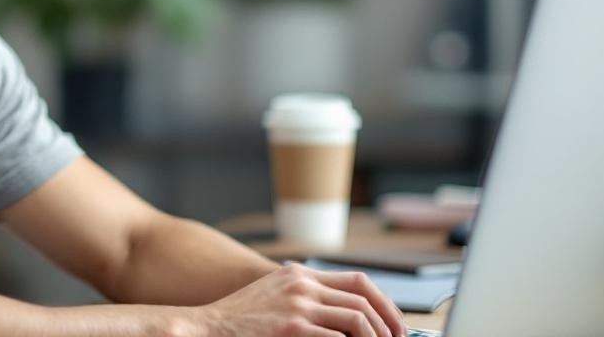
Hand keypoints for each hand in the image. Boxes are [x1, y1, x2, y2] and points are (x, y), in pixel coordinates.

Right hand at [197, 262, 405, 336]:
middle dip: (388, 328)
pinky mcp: (291, 328)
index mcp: (300, 275)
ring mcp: (296, 306)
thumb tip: (347, 316)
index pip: (359, 282)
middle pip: (364, 302)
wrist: (207, 327)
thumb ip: (306, 297)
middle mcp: (301, 285)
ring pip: (358, 321)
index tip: (396, 326)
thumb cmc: (240, 320)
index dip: (386, 305)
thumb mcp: (275, 296)